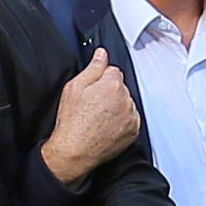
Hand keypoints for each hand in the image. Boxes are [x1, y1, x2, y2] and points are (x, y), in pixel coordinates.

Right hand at [39, 49, 141, 184]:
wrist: (75, 151)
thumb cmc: (72, 123)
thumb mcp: (74, 88)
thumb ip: (92, 68)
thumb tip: (102, 54)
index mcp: (112, 85)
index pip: (112, 71)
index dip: (100, 80)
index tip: (92, 91)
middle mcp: (125, 99)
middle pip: (121, 87)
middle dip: (109, 92)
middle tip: (92, 106)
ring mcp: (131, 116)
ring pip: (126, 102)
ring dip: (117, 106)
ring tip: (98, 118)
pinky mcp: (133, 130)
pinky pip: (130, 118)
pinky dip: (121, 121)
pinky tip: (106, 126)